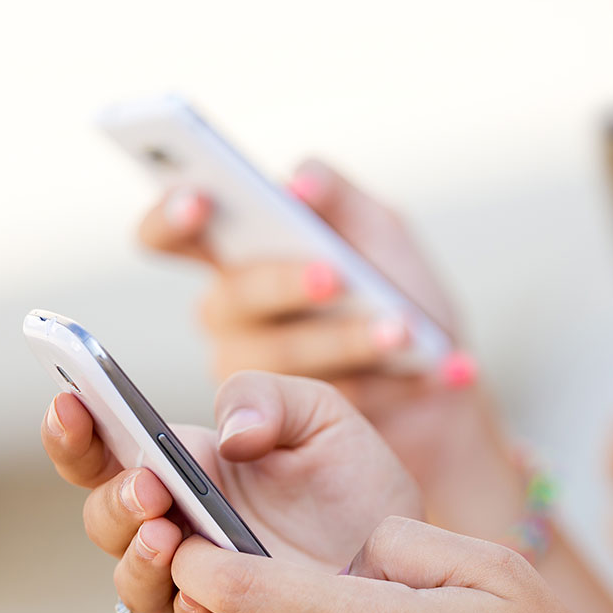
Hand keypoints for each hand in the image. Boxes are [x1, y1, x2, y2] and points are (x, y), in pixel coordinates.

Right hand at [40, 370, 420, 612]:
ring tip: (170, 534)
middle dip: (116, 502)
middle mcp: (174, 529)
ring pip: (134, 584)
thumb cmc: (354, 478)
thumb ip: (265, 399)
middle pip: (106, 521)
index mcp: (180, 468)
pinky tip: (204, 595)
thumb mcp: (318, 415)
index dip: (73, 432)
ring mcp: (196, 587)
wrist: (411, 554)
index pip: (102, 452)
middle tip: (149, 485)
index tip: (69, 405)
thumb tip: (228, 435)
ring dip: (141, 560)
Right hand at [138, 158, 482, 490]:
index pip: (170, 235)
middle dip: (286, 283)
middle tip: (333, 277)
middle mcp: (231, 316)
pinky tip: (441, 369)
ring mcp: (250, 379)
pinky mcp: (291, 429)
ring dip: (348, 340)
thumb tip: (299, 183)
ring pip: (280, 358)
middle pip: (233, 297)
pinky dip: (393, 381)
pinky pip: (331, 401)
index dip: (170, 217)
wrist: (442, 379)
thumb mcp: (380, 232)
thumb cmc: (400, 294)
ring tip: (405, 331)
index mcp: (236, 257)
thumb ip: (341, 198)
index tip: (200, 202)